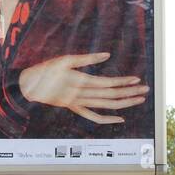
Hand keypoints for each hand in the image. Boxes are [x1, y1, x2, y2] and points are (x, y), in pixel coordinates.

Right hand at [19, 53, 148, 124]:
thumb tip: (107, 55)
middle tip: (145, 90)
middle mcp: (81, 95)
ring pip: (105, 107)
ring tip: (138, 100)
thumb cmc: (45, 70)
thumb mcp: (65, 59)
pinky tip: (120, 118)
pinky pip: (93, 117)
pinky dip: (107, 119)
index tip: (136, 80)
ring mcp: (78, 104)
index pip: (107, 83)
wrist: (29, 86)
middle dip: (129, 93)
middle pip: (110, 96)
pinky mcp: (75, 108)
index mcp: (79, 82)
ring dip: (124, 104)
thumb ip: (87, 58)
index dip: (123, 82)